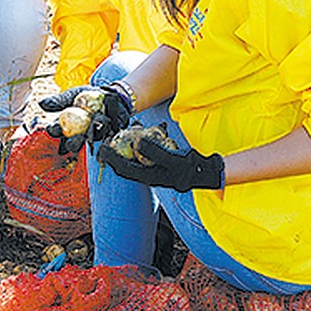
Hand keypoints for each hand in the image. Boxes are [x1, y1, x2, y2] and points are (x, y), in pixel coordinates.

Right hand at [39, 83, 132, 153]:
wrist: (109, 94)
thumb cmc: (87, 96)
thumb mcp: (72, 95)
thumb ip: (58, 101)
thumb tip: (41, 104)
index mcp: (65, 125)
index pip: (56, 130)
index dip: (54, 131)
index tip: (52, 129)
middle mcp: (77, 134)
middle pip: (71, 143)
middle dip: (71, 144)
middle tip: (70, 143)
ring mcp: (92, 136)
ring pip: (87, 140)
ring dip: (86, 139)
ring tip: (85, 136)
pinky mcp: (105, 134)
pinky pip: (103, 133)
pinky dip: (102, 128)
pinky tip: (101, 123)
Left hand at [97, 135, 223, 191]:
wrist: (207, 172)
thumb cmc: (192, 169)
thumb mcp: (173, 159)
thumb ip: (155, 152)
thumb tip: (137, 142)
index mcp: (149, 177)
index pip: (123, 169)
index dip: (111, 158)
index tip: (102, 146)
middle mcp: (149, 175)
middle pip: (126, 164)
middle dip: (116, 152)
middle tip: (110, 138)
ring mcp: (154, 170)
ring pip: (136, 158)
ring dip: (129, 146)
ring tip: (127, 133)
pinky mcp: (160, 164)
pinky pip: (146, 154)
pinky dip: (142, 144)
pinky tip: (146, 134)